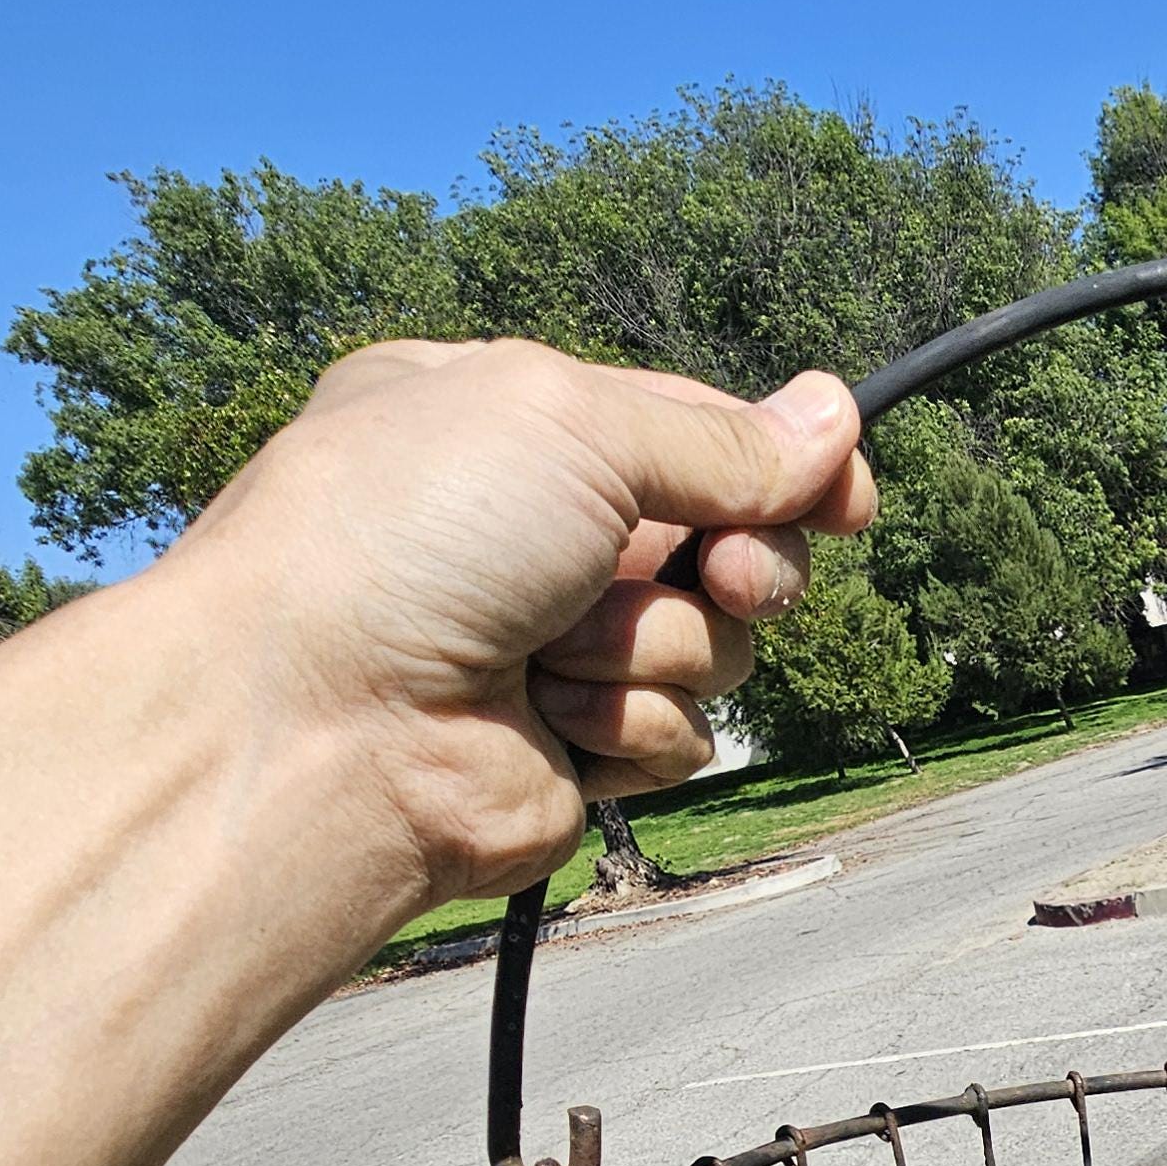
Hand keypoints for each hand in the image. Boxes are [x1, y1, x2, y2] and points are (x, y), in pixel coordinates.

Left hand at [169, 339, 879, 911]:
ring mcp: (559, 643)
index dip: (782, 467)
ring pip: (716, 646)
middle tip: (722, 576)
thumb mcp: (570, 424)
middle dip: (745, 564)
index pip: (694, 433)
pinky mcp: (579, 746)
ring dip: (660, 648)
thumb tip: (836, 419)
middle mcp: (537, 531)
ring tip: (561, 652)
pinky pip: (682, 734)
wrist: (323, 722)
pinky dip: (631, 727)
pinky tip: (552, 721)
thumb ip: (717, 436)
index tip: (843, 497)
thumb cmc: (406, 539)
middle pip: (730, 543)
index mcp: (514, 422)